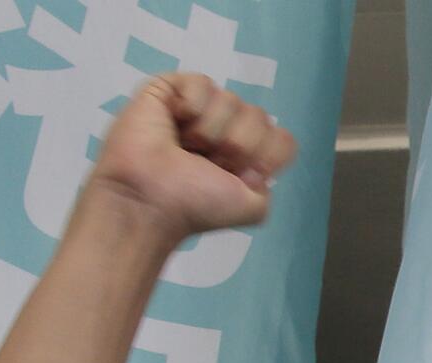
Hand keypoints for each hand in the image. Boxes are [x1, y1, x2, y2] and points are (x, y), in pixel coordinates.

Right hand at [87, 71, 298, 241]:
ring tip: (184, 148)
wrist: (150, 198)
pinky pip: (203, 83)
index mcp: (242, 158)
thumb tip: (256, 164)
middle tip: (205, 165)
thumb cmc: (195, 205)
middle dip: (238, 146)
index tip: (241, 177)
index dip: (266, 157)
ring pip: (233, 101)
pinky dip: (192, 107)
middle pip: (260, 118)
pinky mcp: (169, 90)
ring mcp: (198, 110)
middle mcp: (224, 132)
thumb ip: (270, 185)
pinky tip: (174, 123)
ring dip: (210, 131)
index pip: (281, 139)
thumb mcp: (251, 209)